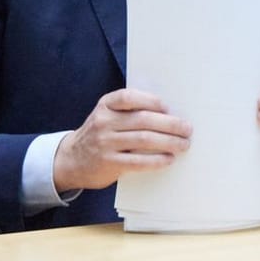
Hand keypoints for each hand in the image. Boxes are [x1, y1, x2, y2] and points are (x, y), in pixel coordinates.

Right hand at [52, 89, 190, 190]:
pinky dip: (157, 160)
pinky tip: (169, 159)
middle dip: (170, 124)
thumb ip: (130, 111)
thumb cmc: (101, 134)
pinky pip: (138, 161)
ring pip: (144, 140)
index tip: (169, 108)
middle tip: (188, 129)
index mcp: (106, 105)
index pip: (129, 97)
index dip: (152, 101)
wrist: (71, 160)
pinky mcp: (108, 163)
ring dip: (169, 142)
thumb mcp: (108, 116)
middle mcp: (104, 122)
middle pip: (143, 120)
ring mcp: (105, 143)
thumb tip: (171, 113)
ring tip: (184, 144)